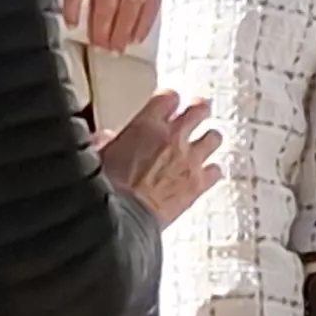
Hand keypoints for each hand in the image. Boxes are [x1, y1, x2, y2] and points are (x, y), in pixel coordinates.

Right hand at [96, 90, 225, 226]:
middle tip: (200, 109)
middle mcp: (173, 137)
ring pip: (213, 138)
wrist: (120, 218)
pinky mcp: (199, 183)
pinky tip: (207, 174)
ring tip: (207, 140)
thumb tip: (105, 138)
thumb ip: (105, 142)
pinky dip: (212, 172)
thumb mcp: (98, 156)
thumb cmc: (105, 189)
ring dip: (209, 138)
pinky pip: (216, 171)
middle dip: (200, 109)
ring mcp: (190, 159)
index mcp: (147, 125)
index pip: (168, 98)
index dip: (170, 98)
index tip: (170, 101)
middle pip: (199, 110)